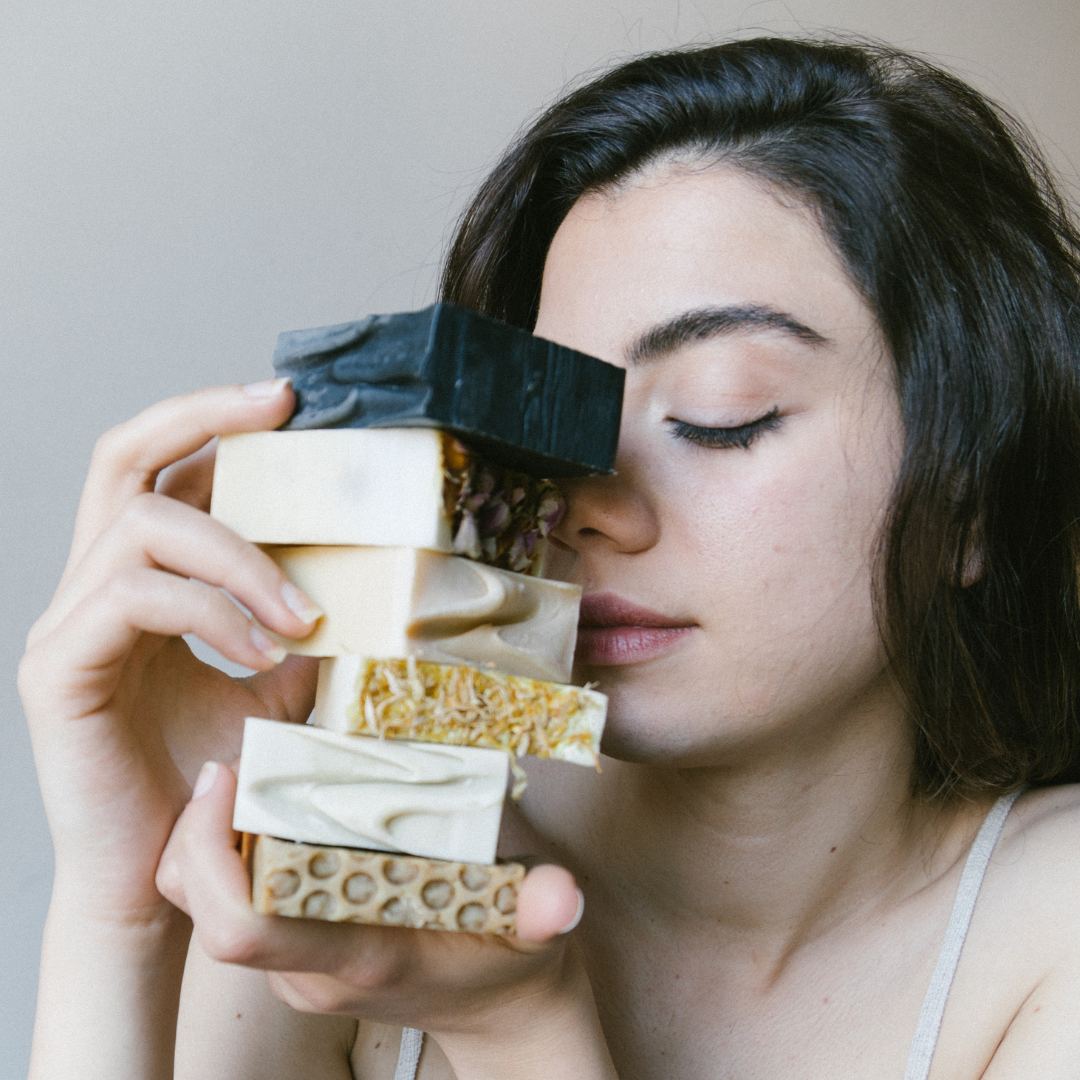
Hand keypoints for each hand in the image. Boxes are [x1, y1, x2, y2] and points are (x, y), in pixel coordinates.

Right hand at [18, 380, 321, 923]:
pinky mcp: (59, 667)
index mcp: (138, 579)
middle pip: (121, 458)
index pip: (160, 472)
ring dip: (241, 556)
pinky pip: (137, 596)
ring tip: (304, 612)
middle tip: (278, 405)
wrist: (161, 866)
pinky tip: (265, 647)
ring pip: (144, 524)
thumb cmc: (210, 773)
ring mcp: (67, 622)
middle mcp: (92, 586)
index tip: (285, 403)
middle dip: (200, 416)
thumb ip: (292, 624)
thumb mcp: (270, 682)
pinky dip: (214, 611)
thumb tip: (365, 581)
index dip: (214, 426)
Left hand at [158, 763, 615, 1078]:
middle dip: (198, 827)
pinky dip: (233, 849)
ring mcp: (298, 965)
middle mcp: (309, 968)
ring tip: (248, 772)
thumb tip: (563, 895)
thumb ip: (544, 909)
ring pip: (205, 903)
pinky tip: (270, 802)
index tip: (228, 778)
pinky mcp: (299, 950)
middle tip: (235, 758)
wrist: (502, 1014)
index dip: (210, 854)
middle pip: (201, 905)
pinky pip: (232, 900)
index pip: (241, 928)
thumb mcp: (535, 928)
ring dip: (209, 835)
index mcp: (356, 954)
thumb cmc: (509, 964)